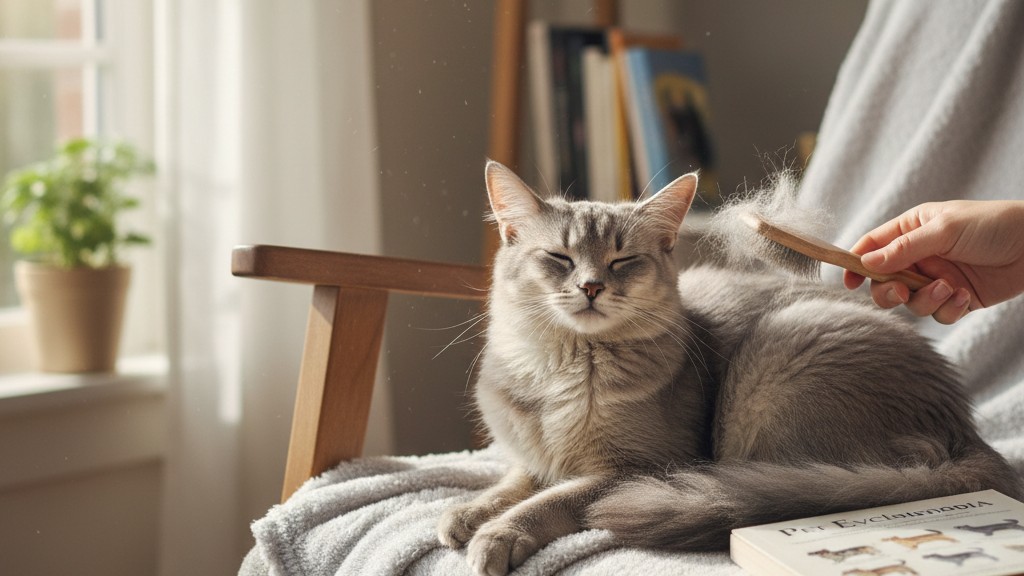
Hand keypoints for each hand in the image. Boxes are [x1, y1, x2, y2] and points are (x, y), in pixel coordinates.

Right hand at [844, 200, 1023, 323]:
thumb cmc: (992, 225)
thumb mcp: (944, 230)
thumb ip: (904, 249)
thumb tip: (866, 263)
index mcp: (911, 230)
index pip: (872, 247)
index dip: (856, 263)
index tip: (849, 281)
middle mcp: (920, 256)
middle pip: (885, 282)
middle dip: (889, 291)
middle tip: (900, 292)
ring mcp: (937, 278)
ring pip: (911, 302)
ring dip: (926, 300)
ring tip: (950, 288)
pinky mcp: (957, 298)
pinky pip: (939, 314)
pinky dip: (949, 309)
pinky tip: (966, 295)